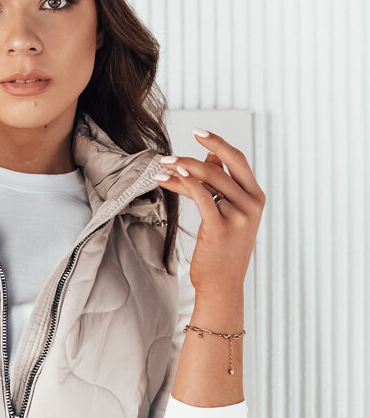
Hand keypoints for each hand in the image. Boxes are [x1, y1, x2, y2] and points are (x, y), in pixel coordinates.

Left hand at [154, 130, 265, 297]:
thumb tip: (210, 157)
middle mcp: (251, 204)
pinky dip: (186, 184)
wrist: (223, 286)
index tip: (198, 131)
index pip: (238, 160)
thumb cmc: (222, 250)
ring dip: (181, 171)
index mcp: (256, 197)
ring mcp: (238, 216)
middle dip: (194, 154)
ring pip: (208, 181)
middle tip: (168, 154)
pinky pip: (202, 197)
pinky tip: (171, 178)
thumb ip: (222, 187)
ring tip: (161, 169)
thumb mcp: (228, 215)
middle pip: (222, 166)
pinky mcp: (220, 227)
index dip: (218, 143)